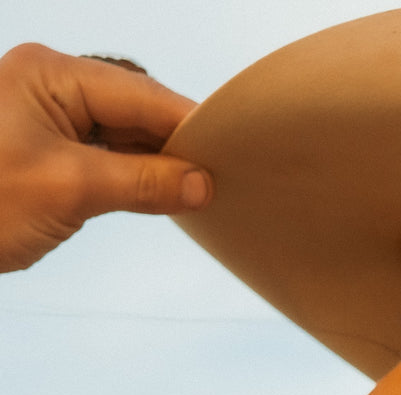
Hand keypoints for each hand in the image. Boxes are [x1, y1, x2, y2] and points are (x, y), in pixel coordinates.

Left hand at [0, 43, 212, 272]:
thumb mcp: (69, 190)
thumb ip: (143, 182)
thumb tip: (203, 184)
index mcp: (48, 74)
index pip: (141, 96)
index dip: (191, 126)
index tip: (236, 155)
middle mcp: (48, 84)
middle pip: (136, 110)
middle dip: (176, 145)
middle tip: (221, 179)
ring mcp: (44, 114)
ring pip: (122, 133)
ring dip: (156, 162)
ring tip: (196, 190)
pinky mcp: (43, 145)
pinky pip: (103, 151)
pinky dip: (132, 172)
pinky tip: (160, 193)